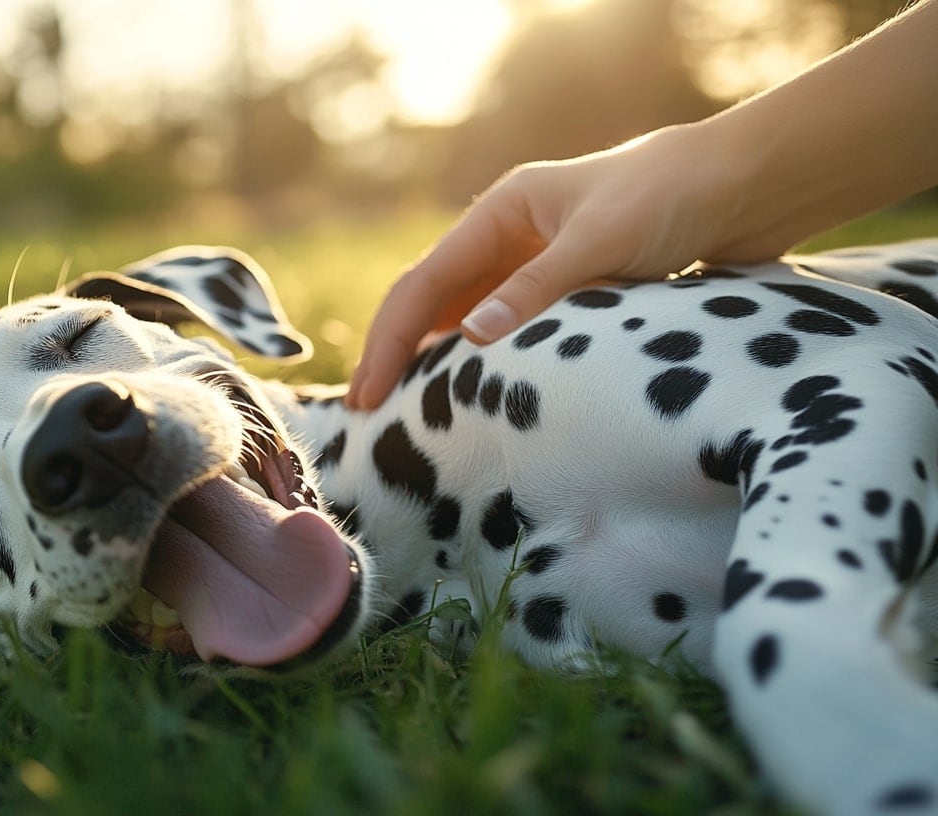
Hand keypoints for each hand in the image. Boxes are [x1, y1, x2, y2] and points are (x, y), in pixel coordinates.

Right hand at [346, 126, 786, 410]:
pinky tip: (472, 398)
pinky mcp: (567, 290)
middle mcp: (509, 236)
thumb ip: (536, 292)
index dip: (390, 340)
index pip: (424, 283)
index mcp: (501, 211)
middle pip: (433, 302)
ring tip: (409, 416)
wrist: (745, 185)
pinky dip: (484, 363)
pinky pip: (509, 332)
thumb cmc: (670, 197)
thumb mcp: (599, 243)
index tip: (371, 394)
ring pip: (466, 319)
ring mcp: (536, 263)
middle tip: (370, 413)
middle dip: (397, 354)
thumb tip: (470, 342)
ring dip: (435, 362)